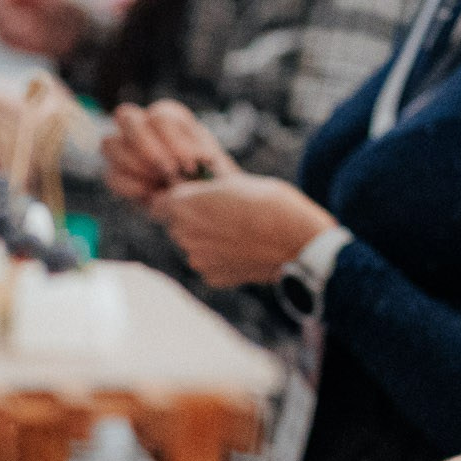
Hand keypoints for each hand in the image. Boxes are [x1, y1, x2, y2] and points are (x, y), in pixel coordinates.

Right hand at [103, 99, 228, 204]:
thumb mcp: (213, 163)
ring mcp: (123, 149)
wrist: (201, 203)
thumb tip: (200, 160)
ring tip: (160, 183)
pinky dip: (129, 185)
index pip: (160, 117)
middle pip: (126, 117)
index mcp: (168, 117)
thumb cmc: (209, 177)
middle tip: (169, 170)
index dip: (174, 140)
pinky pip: (110, 175)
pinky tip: (150, 194)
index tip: (191, 164)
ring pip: (109, 143)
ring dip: (136, 164)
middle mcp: (141, 126)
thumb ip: (202, 156)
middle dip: (147, 146)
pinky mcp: (116, 175)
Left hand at [150, 173, 335, 286]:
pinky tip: (243, 249)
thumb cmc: (272, 205)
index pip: (161, 202)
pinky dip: (220, 257)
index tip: (193, 197)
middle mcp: (185, 233)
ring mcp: (198, 258)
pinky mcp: (213, 277)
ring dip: (207, 239)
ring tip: (237, 232)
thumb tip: (201, 187)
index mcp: (186, 204)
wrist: (299, 244)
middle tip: (222, 213)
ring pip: (193, 245)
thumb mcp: (239, 182)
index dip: (177, 198)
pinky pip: (208, 263)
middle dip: (193, 219)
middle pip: (177, 224)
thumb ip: (210, 188)